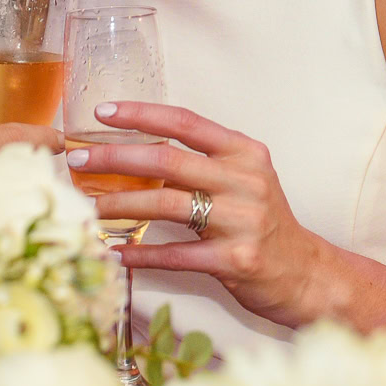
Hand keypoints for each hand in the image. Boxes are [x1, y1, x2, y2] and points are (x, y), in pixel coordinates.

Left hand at [64, 101, 325, 328]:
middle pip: (166, 158)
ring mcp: (242, 219)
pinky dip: (143, 254)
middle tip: (78, 160)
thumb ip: (202, 162)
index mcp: (243, 152)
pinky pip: (177, 254)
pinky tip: (118, 252)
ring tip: (89, 209)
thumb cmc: (264, 222)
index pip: (184, 121)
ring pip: (165, 203)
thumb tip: (137, 150)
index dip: (140, 113)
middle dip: (114, 157)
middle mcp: (244, 180)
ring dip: (120, 204)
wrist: (307, 274)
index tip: (102, 112)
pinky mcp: (236, 259)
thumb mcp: (243, 179)